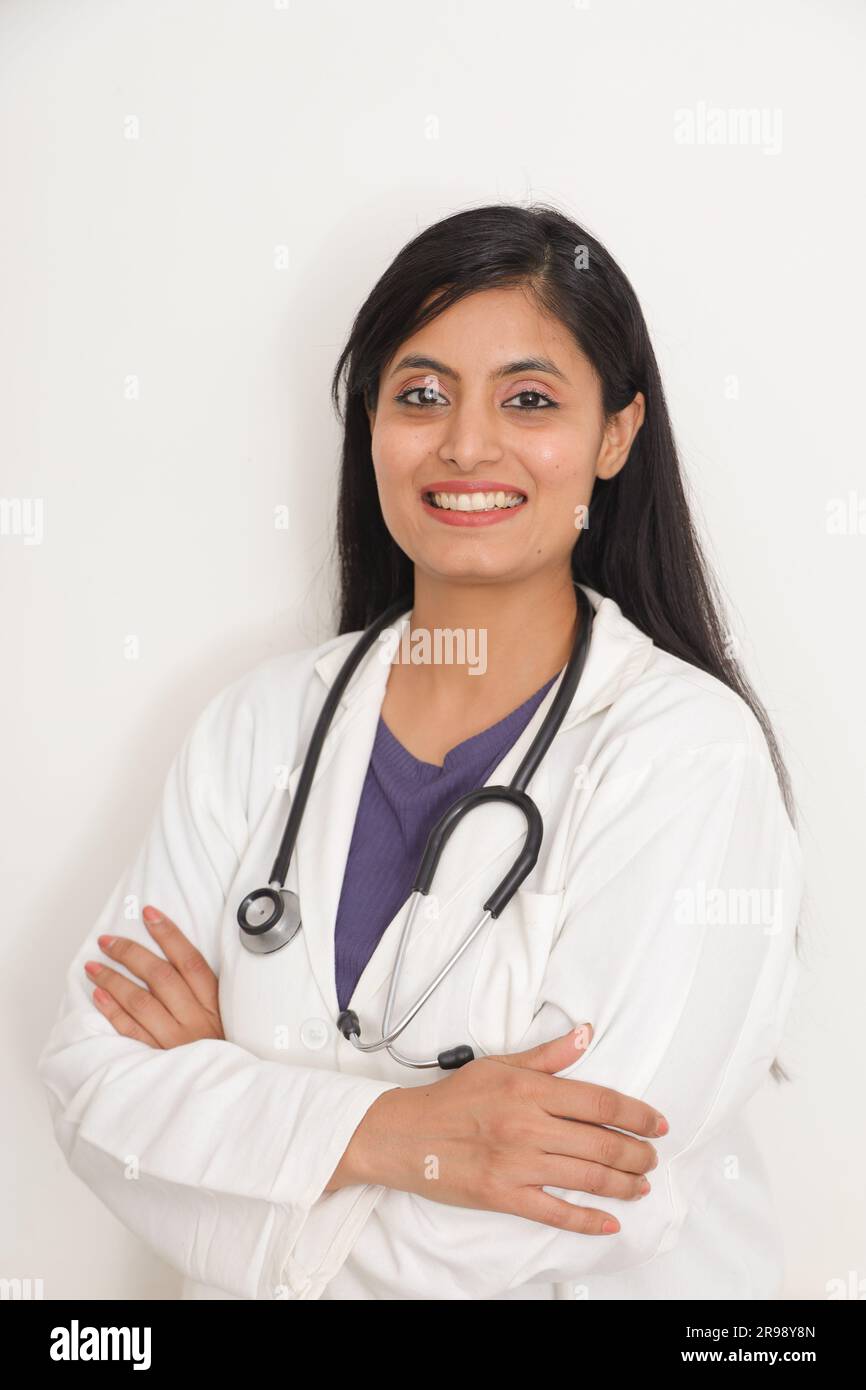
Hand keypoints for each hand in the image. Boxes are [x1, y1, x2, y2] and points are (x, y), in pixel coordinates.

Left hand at [84, 905, 223, 1048]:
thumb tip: (172, 953)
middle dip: (131, 953)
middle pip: (161, 977)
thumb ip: (202, 991)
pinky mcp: (157, 1061)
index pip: (191, 961)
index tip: (149, 914)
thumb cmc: (219, 1051)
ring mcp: (175, 1042)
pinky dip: (113, 1012)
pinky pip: (131, 1032)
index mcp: (215, 1005)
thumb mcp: (223, 1017)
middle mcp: (196, 1020)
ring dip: (114, 979)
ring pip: (141, 1002)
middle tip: (108, 940)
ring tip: (93, 965)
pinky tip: (99, 995)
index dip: (169, 934)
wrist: (224, 1094)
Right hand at [330, 1026, 666, 1235]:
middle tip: (652, 1158)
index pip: (600, 1101)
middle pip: (602, 1142)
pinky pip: (555, 1212)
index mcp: (530, 1089)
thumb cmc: (451, 1098)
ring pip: (587, 1177)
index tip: (657, 1124)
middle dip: (637, 1154)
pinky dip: (587, 1220)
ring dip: (623, 1184)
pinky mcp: (504, 1195)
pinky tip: (609, 1221)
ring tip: (641, 1185)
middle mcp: (529, 1126)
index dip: (637, 1115)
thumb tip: (585, 1035)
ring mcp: (517, 1163)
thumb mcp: (499, 1065)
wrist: (404, 1133)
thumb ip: (548, 1055)